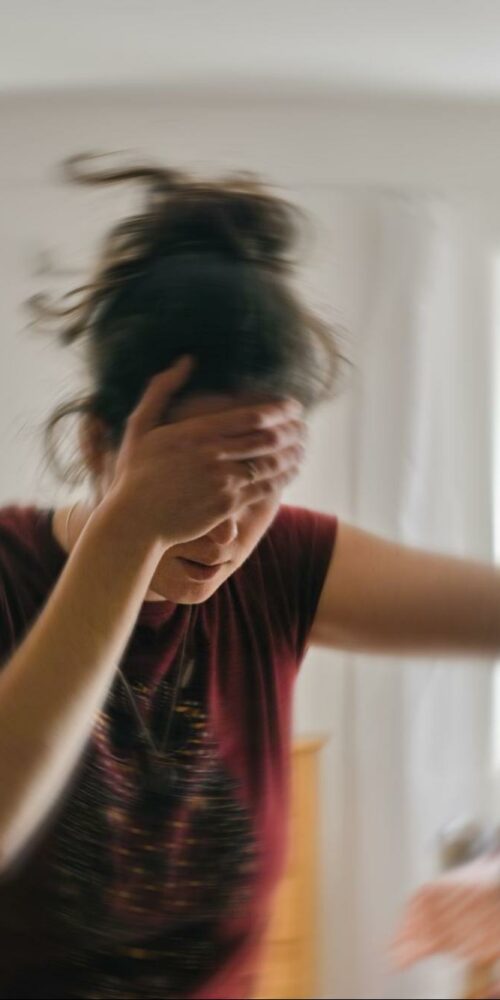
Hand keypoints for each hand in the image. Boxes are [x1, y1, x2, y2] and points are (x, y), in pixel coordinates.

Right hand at [106, 356, 305, 547]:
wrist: (134, 521)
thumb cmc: (135, 474)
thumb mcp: (140, 425)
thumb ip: (162, 389)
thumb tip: (186, 360)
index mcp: (197, 431)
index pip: (253, 415)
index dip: (281, 410)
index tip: (294, 407)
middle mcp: (214, 454)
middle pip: (269, 438)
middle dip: (293, 430)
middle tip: (304, 426)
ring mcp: (223, 481)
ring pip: (272, 463)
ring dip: (293, 453)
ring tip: (302, 447)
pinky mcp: (228, 505)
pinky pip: (265, 488)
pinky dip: (283, 478)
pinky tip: (291, 472)